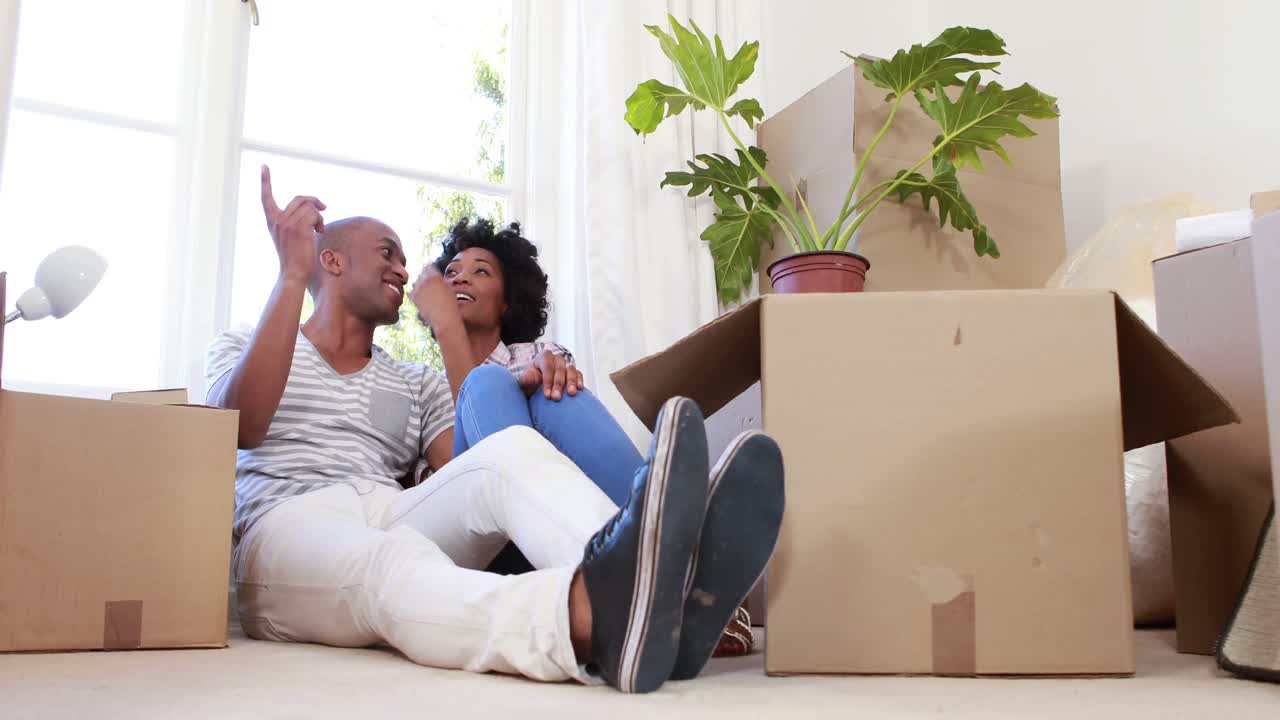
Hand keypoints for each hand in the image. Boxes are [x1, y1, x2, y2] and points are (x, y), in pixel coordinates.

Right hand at [260, 165, 325, 284]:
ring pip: (309, 206)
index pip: (266, 197)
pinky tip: (319, 232)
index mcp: (272, 221)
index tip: (264, 166)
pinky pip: (315, 214)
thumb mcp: (292, 236)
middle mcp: (277, 220)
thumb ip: (297, 220)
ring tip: (319, 229)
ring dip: (319, 216)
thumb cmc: (296, 258)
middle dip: (314, 202)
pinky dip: (320, 221)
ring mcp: (287, 223)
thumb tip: (314, 207)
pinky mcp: (299, 228)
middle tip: (323, 209)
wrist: (293, 274)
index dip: (265, 181)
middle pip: (300, 198)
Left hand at [411, 264, 461, 331]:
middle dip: (425, 278)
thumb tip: (436, 278)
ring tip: (427, 294)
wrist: (444, 318)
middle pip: (422, 273)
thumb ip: (441, 280)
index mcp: (435, 275)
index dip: (432, 271)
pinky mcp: (413, 297)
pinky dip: (416, 294)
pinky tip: (423, 300)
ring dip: (420, 286)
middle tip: (430, 286)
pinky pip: (412, 292)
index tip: (433, 275)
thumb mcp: (449, 288)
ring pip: (416, 282)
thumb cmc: (451, 305)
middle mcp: (425, 279)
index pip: (429, 266)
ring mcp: (418, 288)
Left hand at [516, 350, 583, 400]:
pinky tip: (579, 388)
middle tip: (556, 398)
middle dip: (558, 384)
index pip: (547, 366)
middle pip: (560, 368)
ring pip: (571, 369)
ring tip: (571, 394)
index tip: (547, 395)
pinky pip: (578, 374)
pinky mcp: (574, 372)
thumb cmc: (530, 384)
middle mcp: (556, 358)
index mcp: (543, 357)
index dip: (547, 380)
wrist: (537, 388)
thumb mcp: (525, 382)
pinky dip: (579, 380)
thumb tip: (530, 377)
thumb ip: (526, 379)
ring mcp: (566, 364)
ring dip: (571, 382)